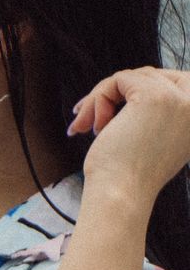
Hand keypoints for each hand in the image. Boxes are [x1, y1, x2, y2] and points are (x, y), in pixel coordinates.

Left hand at [67, 68, 189, 205]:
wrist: (122, 194)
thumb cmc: (131, 172)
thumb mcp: (159, 137)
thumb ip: (160, 110)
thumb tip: (133, 81)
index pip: (176, 80)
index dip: (144, 86)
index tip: (116, 104)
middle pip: (150, 76)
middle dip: (118, 92)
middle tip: (94, 119)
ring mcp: (178, 100)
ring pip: (131, 77)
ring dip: (103, 98)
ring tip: (91, 125)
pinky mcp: (154, 96)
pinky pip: (118, 79)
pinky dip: (98, 98)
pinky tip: (95, 126)